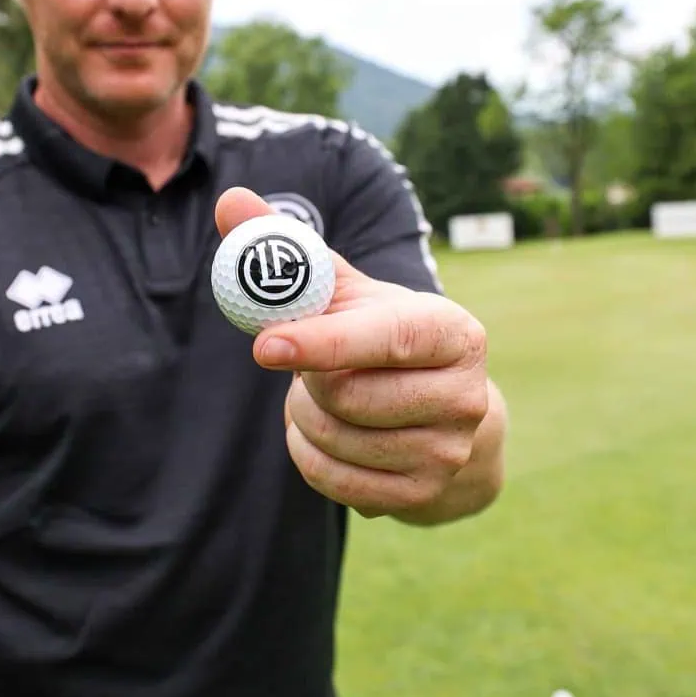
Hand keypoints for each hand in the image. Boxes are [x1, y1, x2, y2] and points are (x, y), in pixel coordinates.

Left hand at [214, 187, 493, 519]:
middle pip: (348, 395)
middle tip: (308, 364)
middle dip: (309, 379)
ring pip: (335, 439)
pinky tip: (324, 433)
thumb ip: (293, 250)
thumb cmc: (382, 338)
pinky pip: (331, 480)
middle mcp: (465, 395)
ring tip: (323, 396)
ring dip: (304, 415)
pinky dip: (308, 454)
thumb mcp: (349, 293)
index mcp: (455, 332)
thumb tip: (230, 200)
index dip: (324, 342)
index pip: (388, 337)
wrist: (442, 414)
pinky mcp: (421, 496)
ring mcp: (448, 452)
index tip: (266, 345)